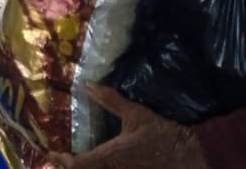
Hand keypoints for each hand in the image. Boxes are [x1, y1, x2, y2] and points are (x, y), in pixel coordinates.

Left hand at [46, 85, 209, 168]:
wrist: (193, 155)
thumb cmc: (163, 135)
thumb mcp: (136, 114)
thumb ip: (110, 100)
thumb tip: (88, 85)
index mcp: (109, 157)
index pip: (75, 165)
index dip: (60, 160)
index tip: (52, 153)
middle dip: (71, 167)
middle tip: (62, 158)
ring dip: (86, 167)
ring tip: (78, 160)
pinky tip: (101, 163)